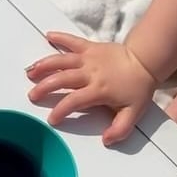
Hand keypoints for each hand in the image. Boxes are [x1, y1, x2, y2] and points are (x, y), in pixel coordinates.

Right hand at [26, 31, 156, 145]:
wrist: (146, 61)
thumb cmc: (137, 87)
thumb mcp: (133, 112)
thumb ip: (120, 128)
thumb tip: (107, 140)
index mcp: (98, 90)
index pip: (74, 101)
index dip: (60, 111)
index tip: (52, 119)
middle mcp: (90, 73)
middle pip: (62, 79)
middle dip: (44, 87)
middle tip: (32, 95)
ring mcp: (88, 58)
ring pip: (62, 61)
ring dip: (44, 65)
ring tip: (30, 72)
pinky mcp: (90, 47)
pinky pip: (73, 41)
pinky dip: (61, 37)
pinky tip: (48, 36)